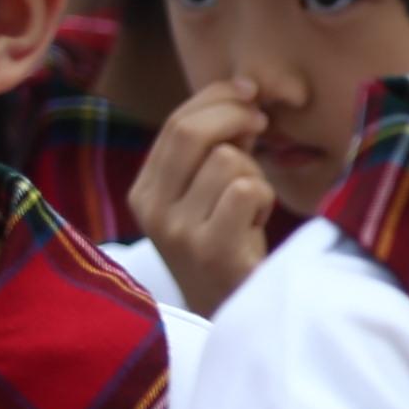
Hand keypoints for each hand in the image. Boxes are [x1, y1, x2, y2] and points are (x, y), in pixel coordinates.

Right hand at [132, 79, 278, 314]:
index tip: (250, 93)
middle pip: (193, 132)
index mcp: (145, 191)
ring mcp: (178, 232)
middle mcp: (152, 210)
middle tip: (262, 126)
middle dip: (237, 116)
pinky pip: (246, 190)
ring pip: (227, 161)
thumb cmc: (229, 246)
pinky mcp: (210, 250)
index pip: (176, 123)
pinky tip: (256, 226)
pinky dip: (263, 201)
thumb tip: (245, 94)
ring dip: (254, 175)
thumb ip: (216, 146)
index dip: (216, 98)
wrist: (233, 315)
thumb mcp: (207, 194)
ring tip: (250, 208)